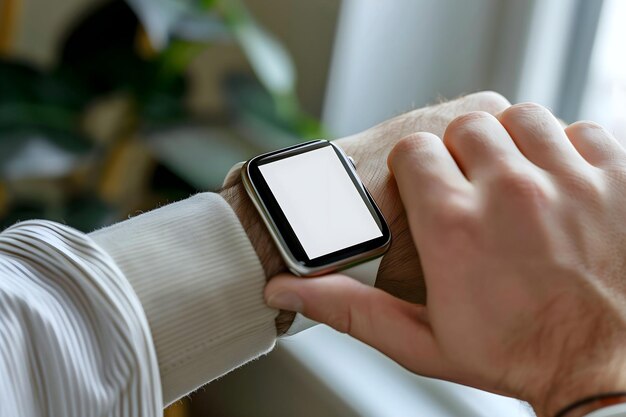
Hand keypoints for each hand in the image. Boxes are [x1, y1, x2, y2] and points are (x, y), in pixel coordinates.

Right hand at [265, 103, 625, 416]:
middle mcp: (509, 195)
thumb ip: (347, 308)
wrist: (601, 367)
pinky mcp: (616, 179)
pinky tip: (558, 181)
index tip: (426, 186)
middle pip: (465, 127)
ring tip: (511, 180)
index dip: (415, 166)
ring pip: (521, 117)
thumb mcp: (419, 340)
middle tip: (469, 186)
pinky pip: (580, 130)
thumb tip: (284, 290)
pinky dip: (567, 148)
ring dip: (511, 142)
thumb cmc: (512, 354)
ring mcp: (568, 182)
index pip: (415, 150)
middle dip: (460, 152)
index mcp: (452, 227)